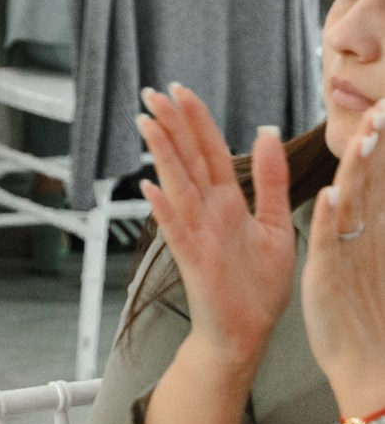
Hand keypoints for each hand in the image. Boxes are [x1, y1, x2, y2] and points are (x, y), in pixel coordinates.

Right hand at [137, 86, 295, 372]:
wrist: (247, 332)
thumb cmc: (257, 284)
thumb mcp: (275, 226)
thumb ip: (271, 180)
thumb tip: (266, 131)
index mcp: (229, 201)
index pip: (211, 151)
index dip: (198, 122)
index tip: (181, 91)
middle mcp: (208, 211)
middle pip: (189, 160)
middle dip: (172, 126)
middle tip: (151, 93)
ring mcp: (197, 233)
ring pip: (178, 186)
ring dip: (162, 155)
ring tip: (147, 124)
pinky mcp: (193, 259)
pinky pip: (176, 230)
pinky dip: (163, 210)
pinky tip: (149, 188)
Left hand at [306, 102, 384, 421]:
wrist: (370, 366)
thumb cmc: (364, 311)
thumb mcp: (364, 258)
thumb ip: (365, 221)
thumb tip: (352, 192)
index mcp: (369, 230)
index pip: (373, 177)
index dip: (377, 145)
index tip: (383, 111)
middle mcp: (365, 237)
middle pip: (370, 181)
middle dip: (375, 144)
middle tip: (383, 108)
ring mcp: (351, 254)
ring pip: (355, 204)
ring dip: (358, 170)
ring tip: (364, 136)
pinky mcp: (330, 275)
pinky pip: (330, 242)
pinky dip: (332, 218)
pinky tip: (332, 195)